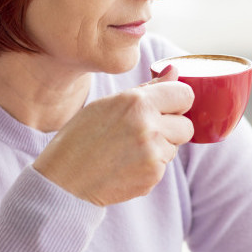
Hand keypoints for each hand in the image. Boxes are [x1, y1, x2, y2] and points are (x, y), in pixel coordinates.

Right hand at [33, 71, 193, 205]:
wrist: (65, 180)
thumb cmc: (82, 138)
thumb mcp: (108, 104)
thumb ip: (147, 89)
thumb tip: (174, 71)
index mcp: (137, 102)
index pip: (185, 94)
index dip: (178, 102)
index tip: (167, 108)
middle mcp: (148, 126)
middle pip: (187, 125)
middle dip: (171, 129)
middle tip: (143, 133)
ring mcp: (152, 153)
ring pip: (175, 147)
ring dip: (160, 149)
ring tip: (129, 151)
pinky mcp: (152, 176)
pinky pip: (164, 167)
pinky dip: (150, 167)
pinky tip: (126, 166)